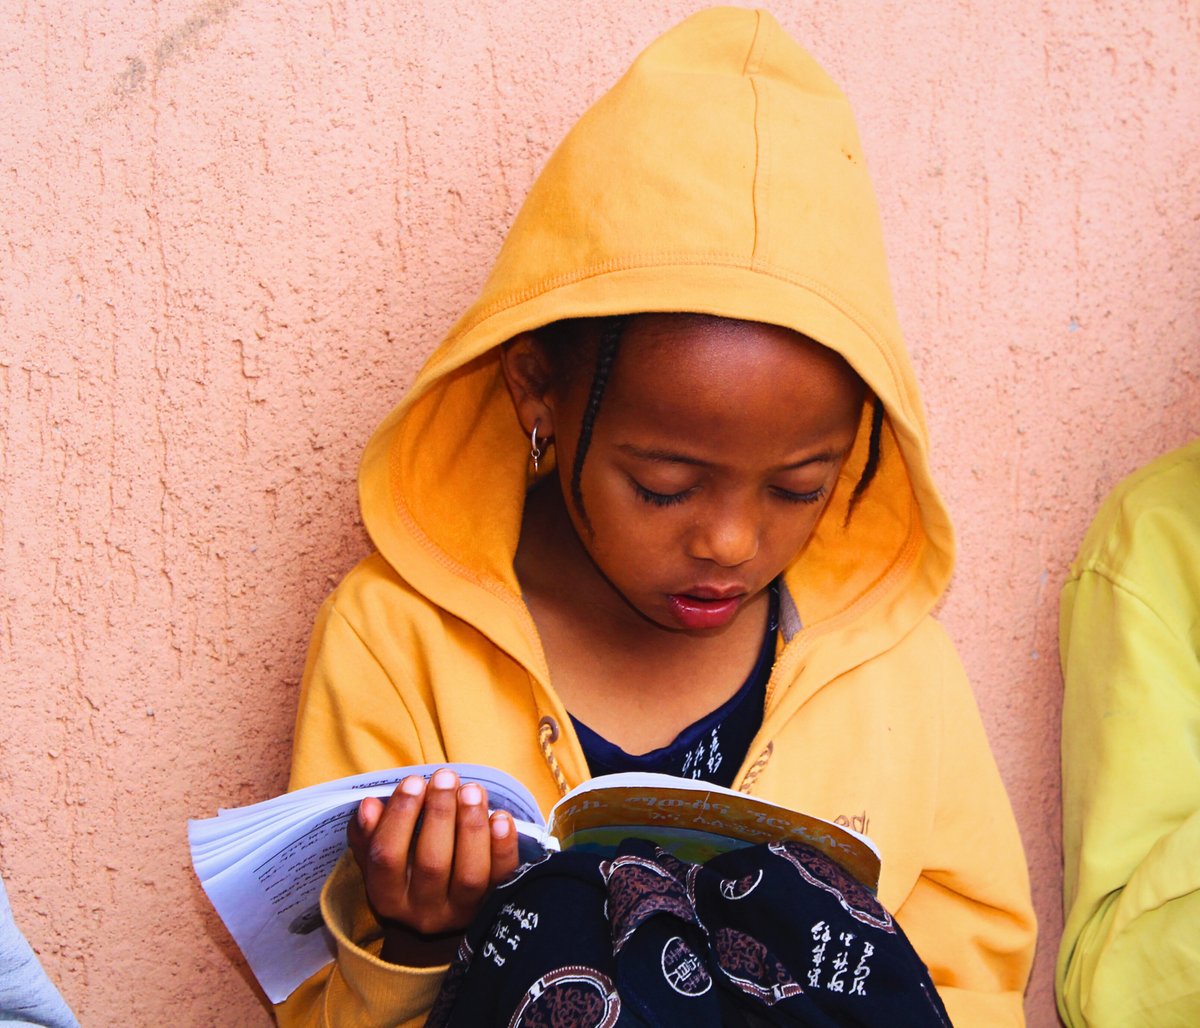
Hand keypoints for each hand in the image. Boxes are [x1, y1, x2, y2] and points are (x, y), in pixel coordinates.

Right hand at [347, 768, 519, 965]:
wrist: (443, 914)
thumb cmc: (408, 868)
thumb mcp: (380, 854)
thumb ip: (370, 832)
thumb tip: (369, 806)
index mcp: (388, 896)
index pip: (387, 858)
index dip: (399, 817)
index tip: (413, 781)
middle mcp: (423, 911)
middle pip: (432, 864)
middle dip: (440, 814)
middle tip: (446, 777)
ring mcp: (461, 912)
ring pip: (469, 874)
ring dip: (472, 826)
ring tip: (472, 789)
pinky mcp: (493, 904)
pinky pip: (502, 877)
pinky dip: (503, 846)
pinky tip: (501, 817)